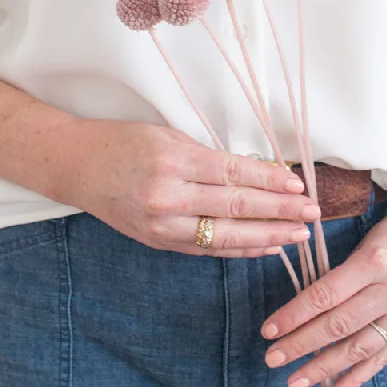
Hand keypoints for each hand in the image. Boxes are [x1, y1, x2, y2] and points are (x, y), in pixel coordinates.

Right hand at [56, 118, 319, 256]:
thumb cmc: (123, 143)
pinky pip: (207, 249)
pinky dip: (239, 249)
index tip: (299, 185)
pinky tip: (266, 247)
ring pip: (225, 235)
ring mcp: (162, 226)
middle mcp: (167, 198)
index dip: (270, 182)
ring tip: (297, 235)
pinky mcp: (159, 242)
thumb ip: (210, 157)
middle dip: (278, 212)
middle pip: (235, 208)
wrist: (75, 166)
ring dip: (266, 236)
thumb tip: (260, 173)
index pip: (233, 175)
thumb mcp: (168, 137)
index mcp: (173, 163)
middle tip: (311, 214)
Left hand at [260, 205, 386, 386]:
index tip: (268, 331)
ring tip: (295, 382)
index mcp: (374, 262)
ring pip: (358, 349)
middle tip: (272, 359)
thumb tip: (302, 311)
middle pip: (338, 325)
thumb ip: (339, 276)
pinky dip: (357, 379)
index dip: (293, 316)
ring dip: (323, 369)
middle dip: (300, 345)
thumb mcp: (365, 244)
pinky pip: (382, 359)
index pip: (325, 296)